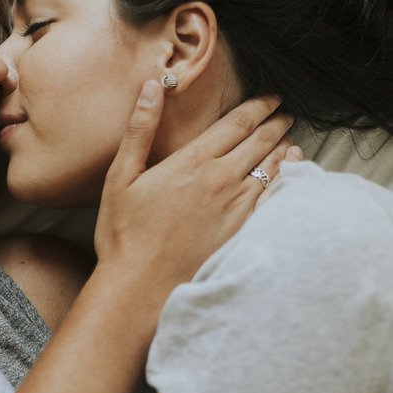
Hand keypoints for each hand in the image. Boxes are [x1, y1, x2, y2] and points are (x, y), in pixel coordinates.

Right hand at [96, 80, 300, 304]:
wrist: (141, 285)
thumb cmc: (125, 234)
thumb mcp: (121, 176)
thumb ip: (139, 129)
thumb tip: (152, 87)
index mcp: (192, 162)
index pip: (237, 123)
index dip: (259, 106)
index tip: (271, 98)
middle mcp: (221, 180)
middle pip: (261, 141)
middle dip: (276, 122)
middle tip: (285, 113)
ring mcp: (237, 207)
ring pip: (273, 167)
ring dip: (284, 147)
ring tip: (290, 138)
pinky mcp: (244, 231)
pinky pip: (276, 197)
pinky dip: (288, 178)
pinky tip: (292, 172)